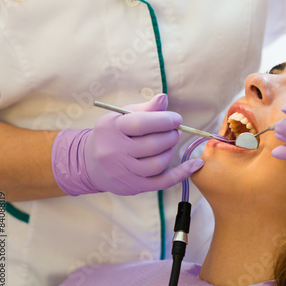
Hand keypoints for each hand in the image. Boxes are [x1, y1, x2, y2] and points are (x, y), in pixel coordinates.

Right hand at [52, 94, 203, 195]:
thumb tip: (164, 98)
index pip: (141, 124)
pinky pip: (162, 182)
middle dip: (170, 136)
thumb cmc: (114, 134)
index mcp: (112, 128)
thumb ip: (145, 109)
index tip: (176, 119)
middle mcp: (114, 151)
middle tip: (175, 131)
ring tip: (170, 143)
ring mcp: (122, 171)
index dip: (164, 121)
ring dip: (170, 151)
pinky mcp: (132, 186)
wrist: (90, 163)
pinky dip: (182, 173)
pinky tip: (196, 164)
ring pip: (157, 164)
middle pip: (152, 145)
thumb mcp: (123, 116)